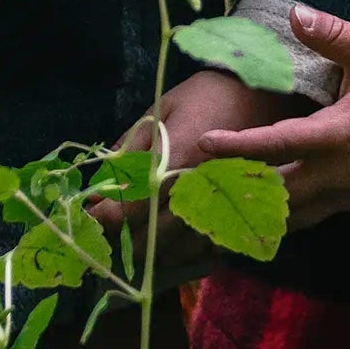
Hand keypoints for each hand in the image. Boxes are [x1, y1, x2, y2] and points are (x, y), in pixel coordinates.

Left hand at [91, 69, 301, 266]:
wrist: (262, 94)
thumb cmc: (204, 97)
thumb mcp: (159, 112)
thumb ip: (128, 150)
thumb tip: (98, 186)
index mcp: (175, 163)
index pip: (130, 210)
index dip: (103, 218)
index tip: (88, 214)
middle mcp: (197, 192)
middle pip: (149, 240)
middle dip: (121, 240)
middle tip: (108, 228)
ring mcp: (220, 208)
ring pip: (175, 252)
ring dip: (150, 250)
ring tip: (136, 234)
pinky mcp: (238, 216)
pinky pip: (204, 252)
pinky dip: (181, 253)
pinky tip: (170, 240)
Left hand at [198, 7, 349, 232]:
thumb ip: (332, 34)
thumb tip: (294, 12)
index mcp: (336, 136)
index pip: (275, 146)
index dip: (236, 147)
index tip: (204, 145)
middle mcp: (336, 174)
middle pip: (273, 195)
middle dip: (234, 195)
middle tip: (196, 192)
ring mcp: (346, 194)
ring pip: (290, 217)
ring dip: (253, 215)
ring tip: (215, 213)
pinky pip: (309, 219)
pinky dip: (280, 221)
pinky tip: (256, 219)